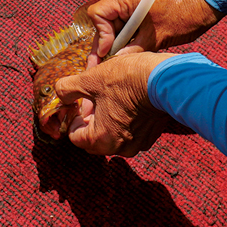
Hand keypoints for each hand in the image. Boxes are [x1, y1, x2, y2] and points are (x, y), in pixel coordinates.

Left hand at [54, 52, 175, 156]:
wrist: (166, 79)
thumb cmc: (127, 80)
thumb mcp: (91, 79)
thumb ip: (68, 89)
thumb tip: (59, 93)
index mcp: (101, 139)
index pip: (75, 136)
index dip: (73, 117)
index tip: (78, 102)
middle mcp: (119, 148)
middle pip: (93, 139)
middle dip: (89, 120)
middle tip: (92, 98)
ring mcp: (138, 144)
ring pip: (112, 136)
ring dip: (107, 120)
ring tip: (110, 97)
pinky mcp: (151, 135)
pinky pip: (130, 132)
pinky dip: (125, 120)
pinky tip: (127, 101)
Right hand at [85, 0, 220, 64]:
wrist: (207, 2)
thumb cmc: (185, 16)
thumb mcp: (156, 39)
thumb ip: (131, 51)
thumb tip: (114, 64)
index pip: (98, 14)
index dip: (101, 35)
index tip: (107, 53)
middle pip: (105, 18)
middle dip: (105, 42)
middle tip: (100, 65)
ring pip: (115, 19)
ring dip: (116, 38)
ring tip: (116, 59)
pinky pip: (126, 16)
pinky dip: (126, 32)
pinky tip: (128, 47)